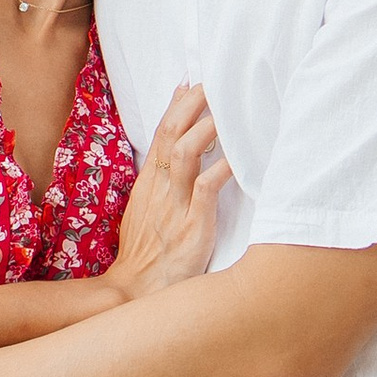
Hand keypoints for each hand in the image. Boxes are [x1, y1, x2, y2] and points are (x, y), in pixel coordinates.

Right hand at [109, 84, 230, 300]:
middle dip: (193, 105)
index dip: (177, 106)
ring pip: (186, 153)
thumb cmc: (148, 256)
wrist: (135, 294)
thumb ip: (161, 183)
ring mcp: (174, 206)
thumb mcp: (147, 213)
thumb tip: (172, 154)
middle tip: (216, 82)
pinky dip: (224, 168)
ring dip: (209, 127)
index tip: (193, 82)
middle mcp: (159, 190)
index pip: (161, 134)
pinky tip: (242, 156)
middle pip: (173, 134)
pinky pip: (207, 187)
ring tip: (230, 108)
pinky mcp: (191, 225)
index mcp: (148, 185)